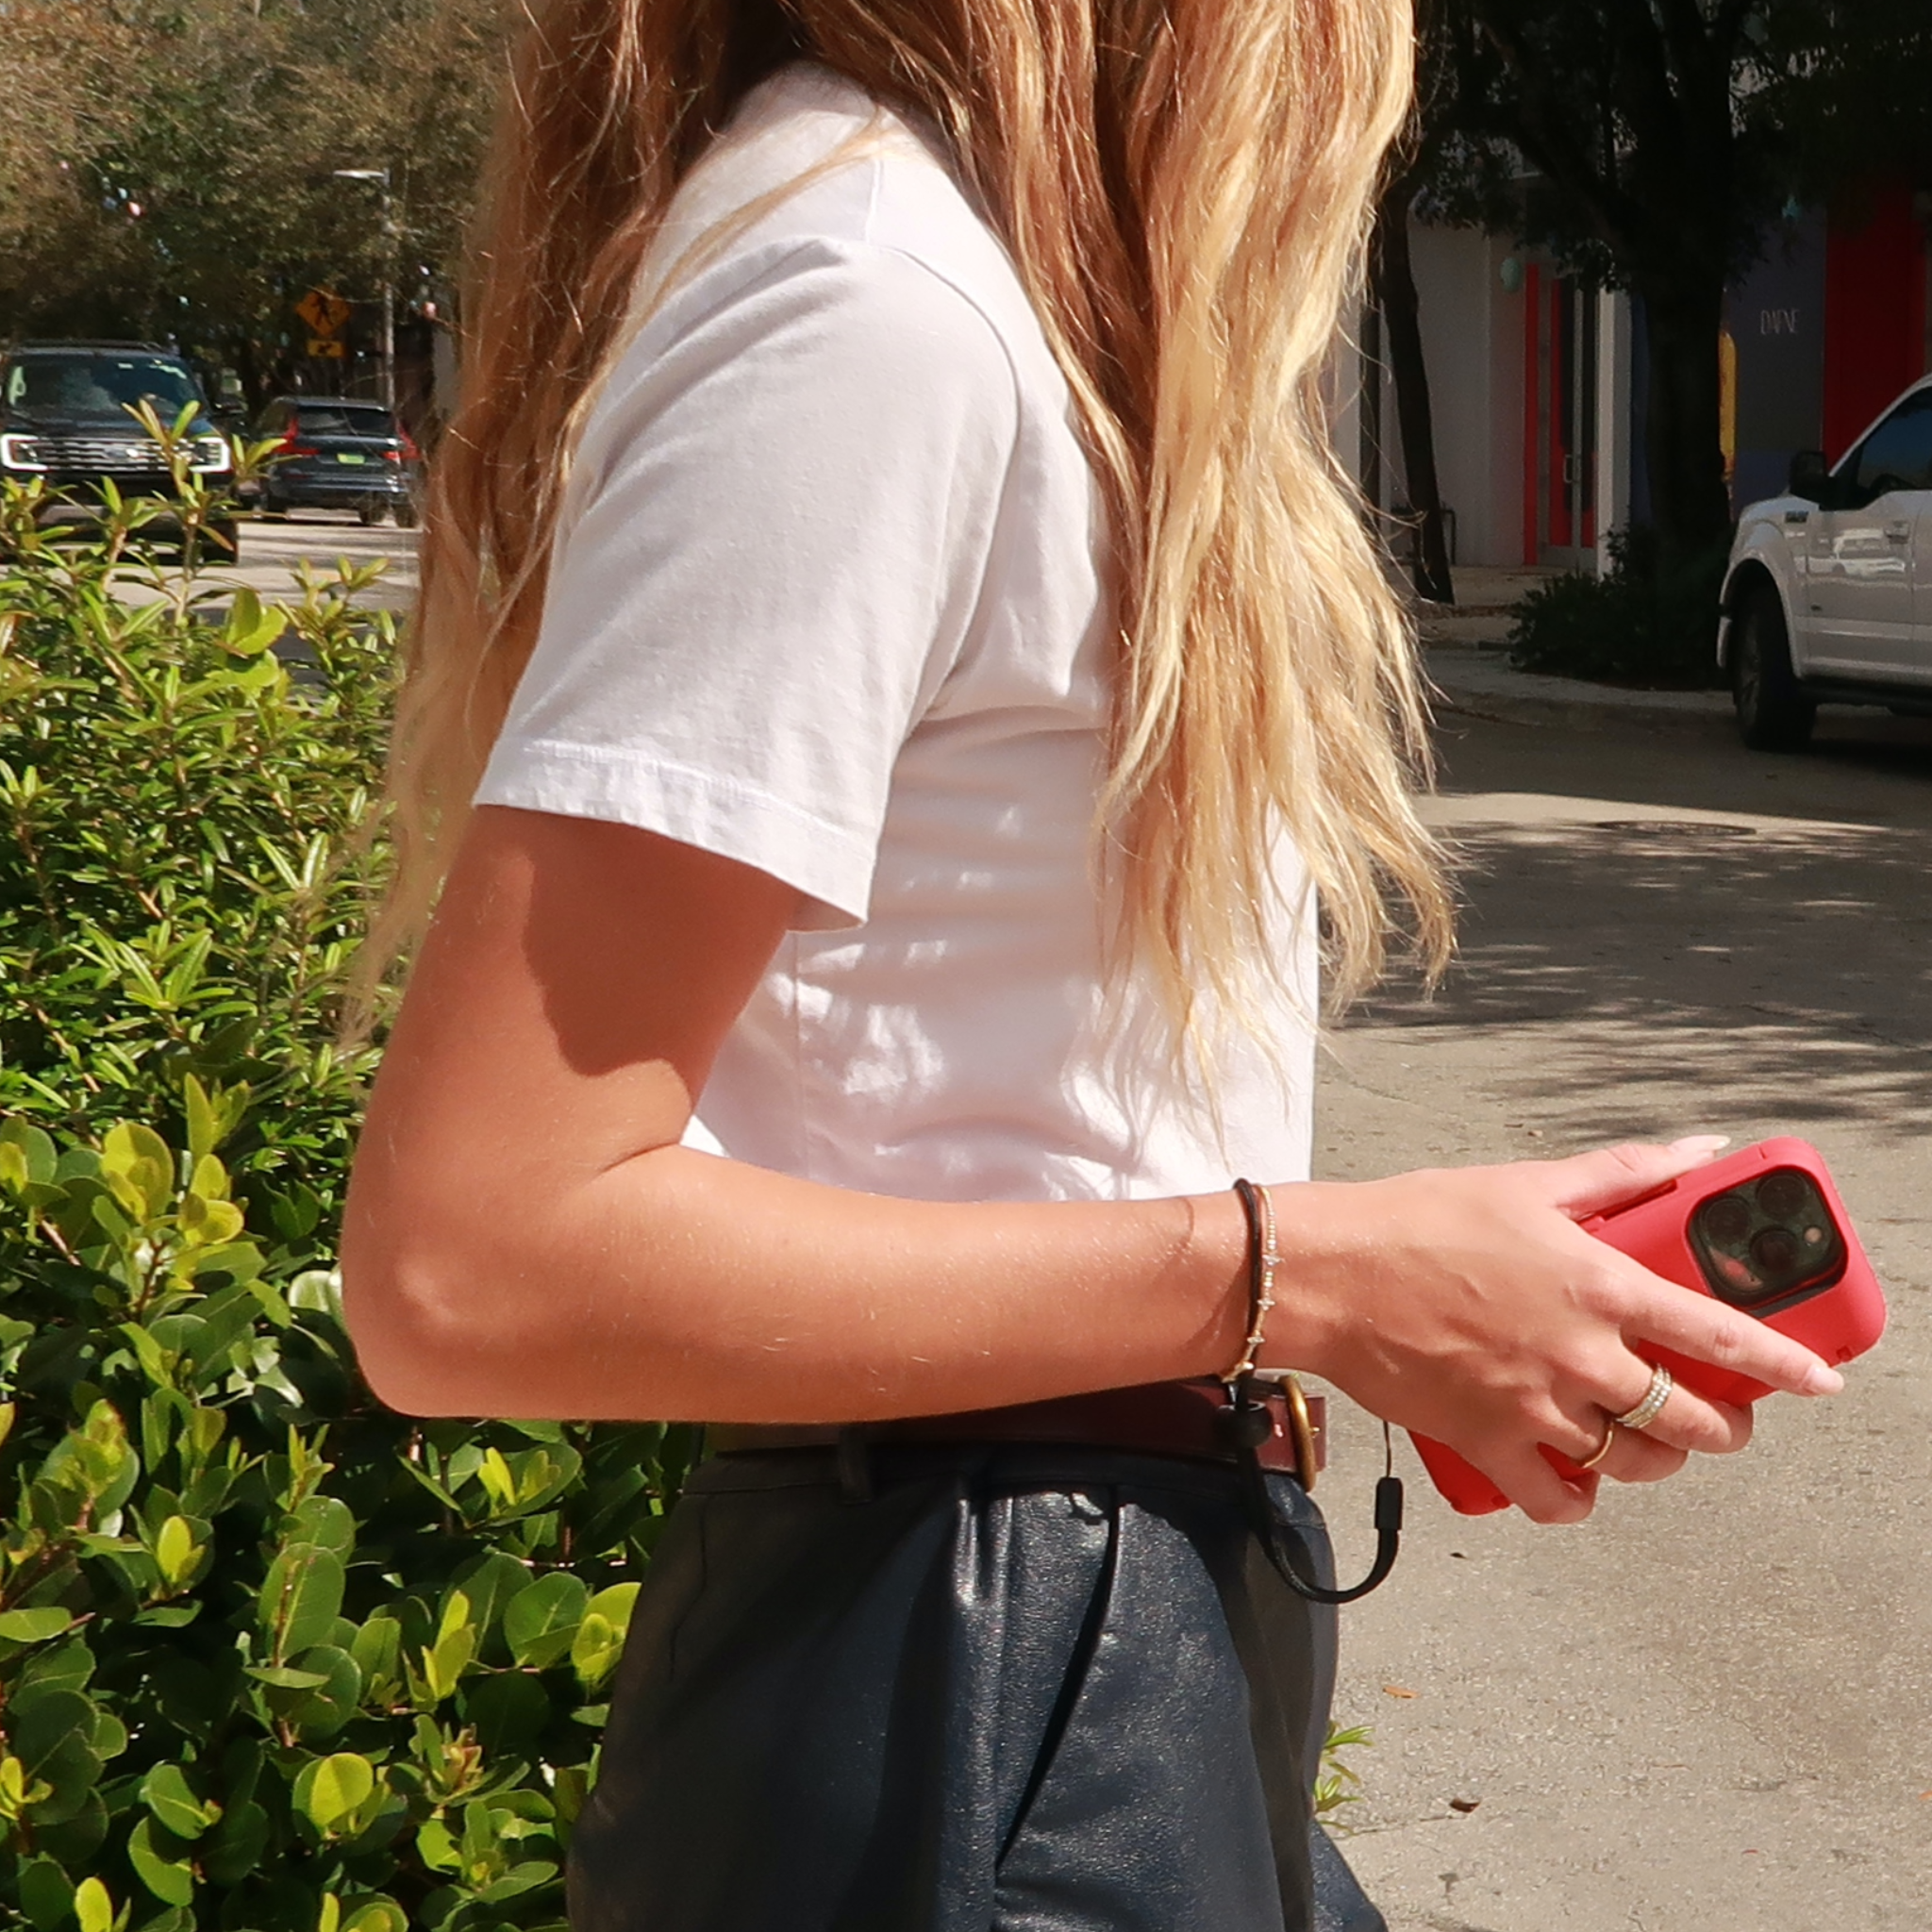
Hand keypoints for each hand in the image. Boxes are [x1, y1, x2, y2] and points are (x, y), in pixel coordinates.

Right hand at [1276, 1137, 1844, 1523]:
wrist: (1329, 1274)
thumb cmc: (1417, 1221)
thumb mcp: (1525, 1183)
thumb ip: (1619, 1173)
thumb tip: (1696, 1151)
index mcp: (1598, 1285)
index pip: (1720, 1335)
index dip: (1785, 1365)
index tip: (1820, 1383)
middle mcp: (1579, 1355)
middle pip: (1688, 1421)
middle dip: (1723, 1429)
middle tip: (1721, 1420)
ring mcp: (1535, 1406)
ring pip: (1632, 1463)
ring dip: (1655, 1462)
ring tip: (1648, 1445)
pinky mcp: (1487, 1443)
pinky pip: (1554, 1502)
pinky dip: (1574, 1503)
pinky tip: (1575, 1485)